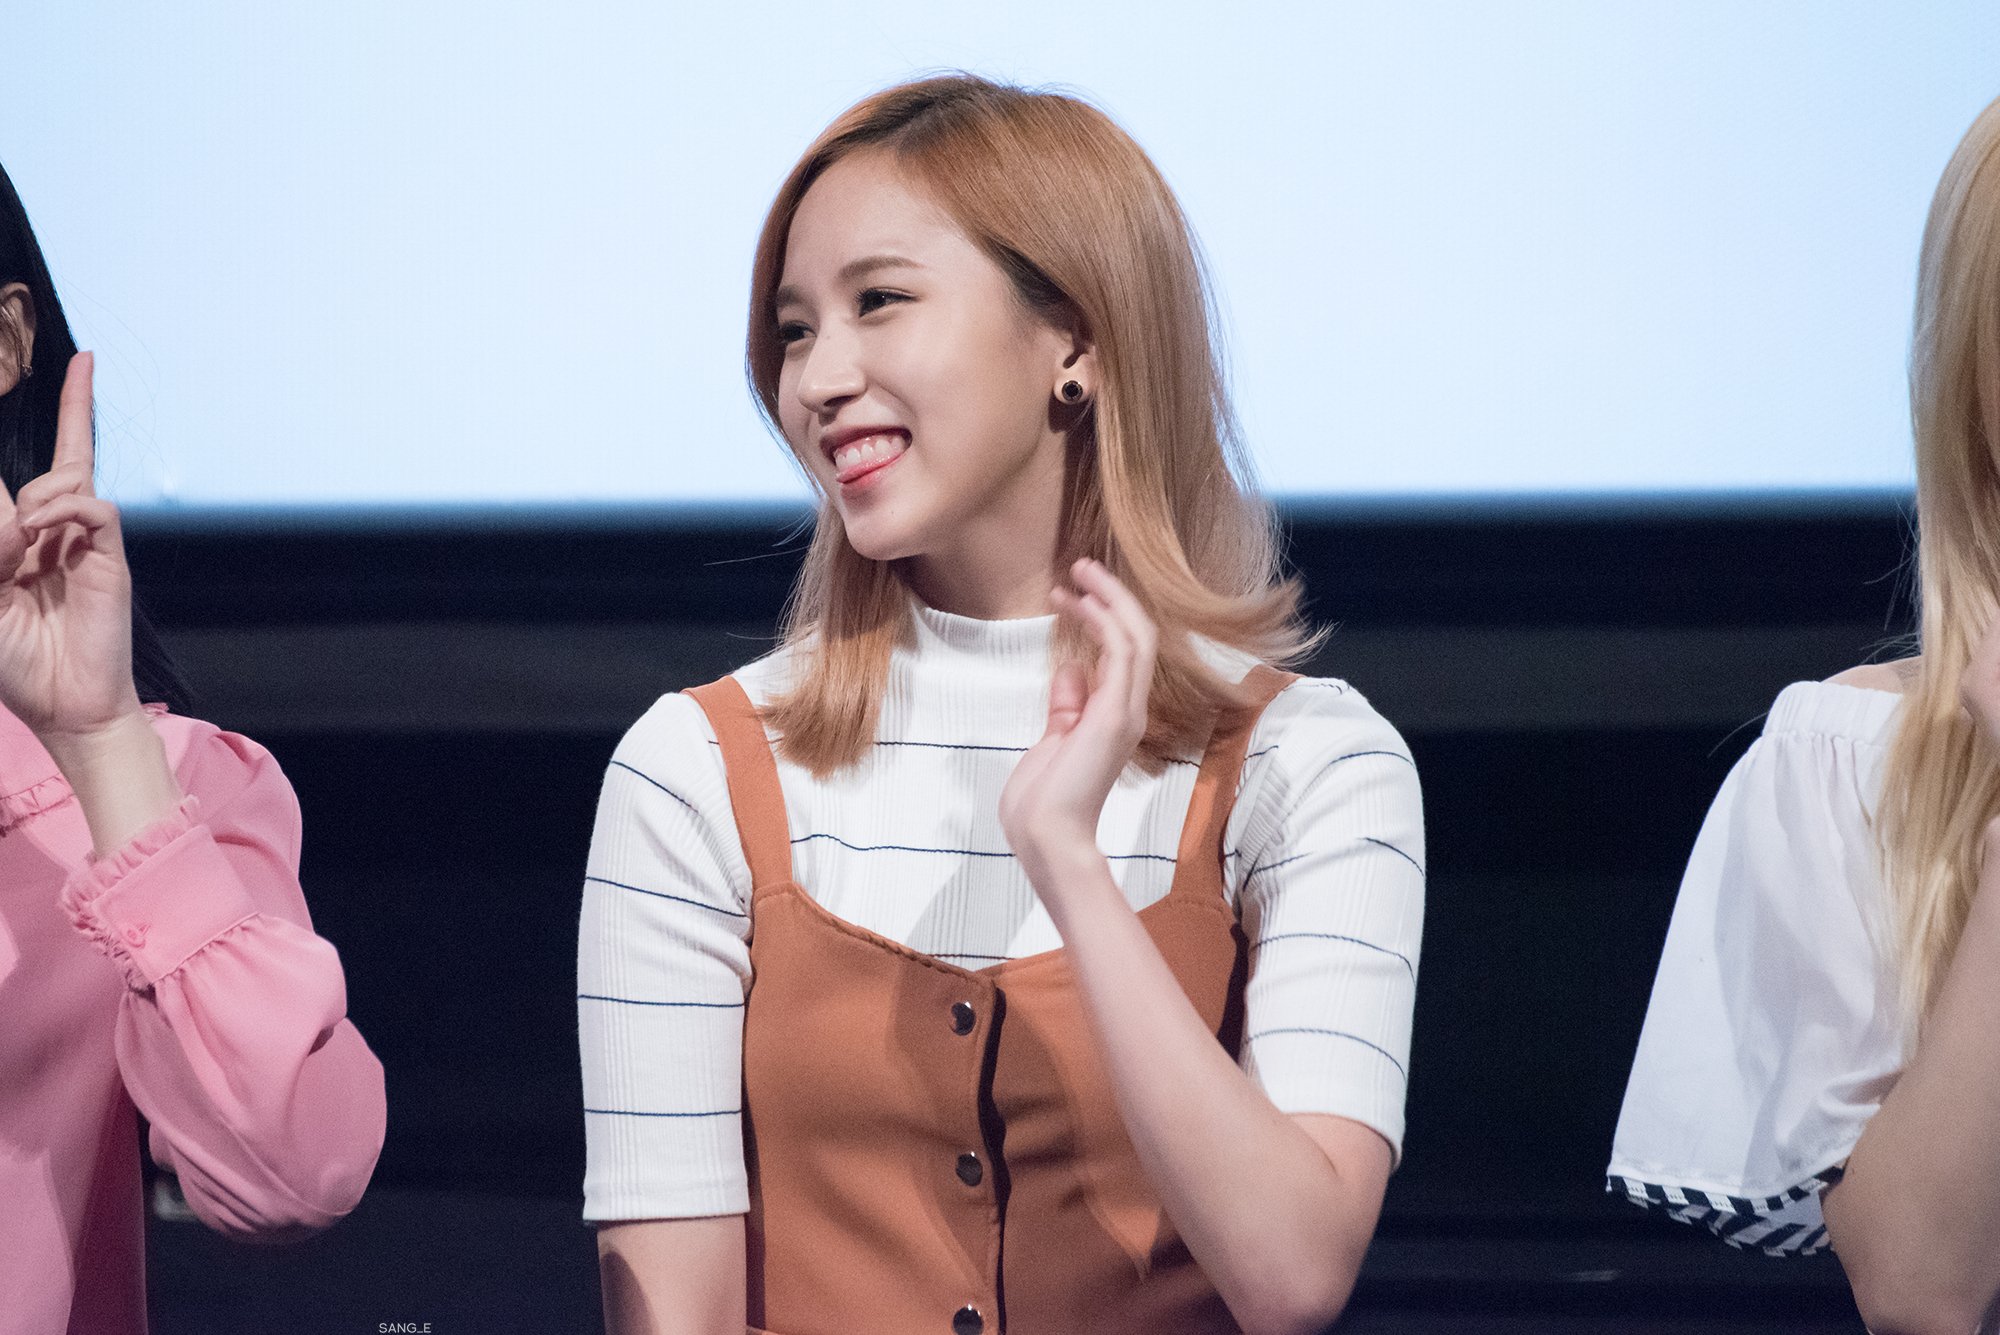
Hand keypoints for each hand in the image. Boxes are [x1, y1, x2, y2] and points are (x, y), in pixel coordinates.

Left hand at [0, 352, 143, 746]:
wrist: (65, 705)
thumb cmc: (14, 662)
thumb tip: (21, 510)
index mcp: (15, 541)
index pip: (8, 480)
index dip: (55, 431)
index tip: (75, 378)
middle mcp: (52, 531)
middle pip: (60, 455)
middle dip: (75, 403)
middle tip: (84, 358)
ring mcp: (83, 541)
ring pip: (63, 479)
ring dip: (33, 500)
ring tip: (18, 551)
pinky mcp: (110, 556)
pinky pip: (91, 505)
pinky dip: (64, 508)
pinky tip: (41, 531)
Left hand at [999, 558, 1157, 898]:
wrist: (1047, 836)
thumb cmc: (1042, 802)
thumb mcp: (1052, 742)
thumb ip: (1066, 708)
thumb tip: (1071, 670)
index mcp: (1114, 717)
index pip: (1122, 653)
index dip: (1101, 616)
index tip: (1068, 594)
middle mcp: (1128, 710)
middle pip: (1138, 636)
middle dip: (1112, 596)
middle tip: (1081, 566)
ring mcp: (1126, 711)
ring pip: (1137, 636)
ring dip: (1110, 598)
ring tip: (1081, 570)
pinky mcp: (1115, 714)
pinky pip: (1123, 652)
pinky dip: (1106, 619)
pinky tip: (1080, 600)